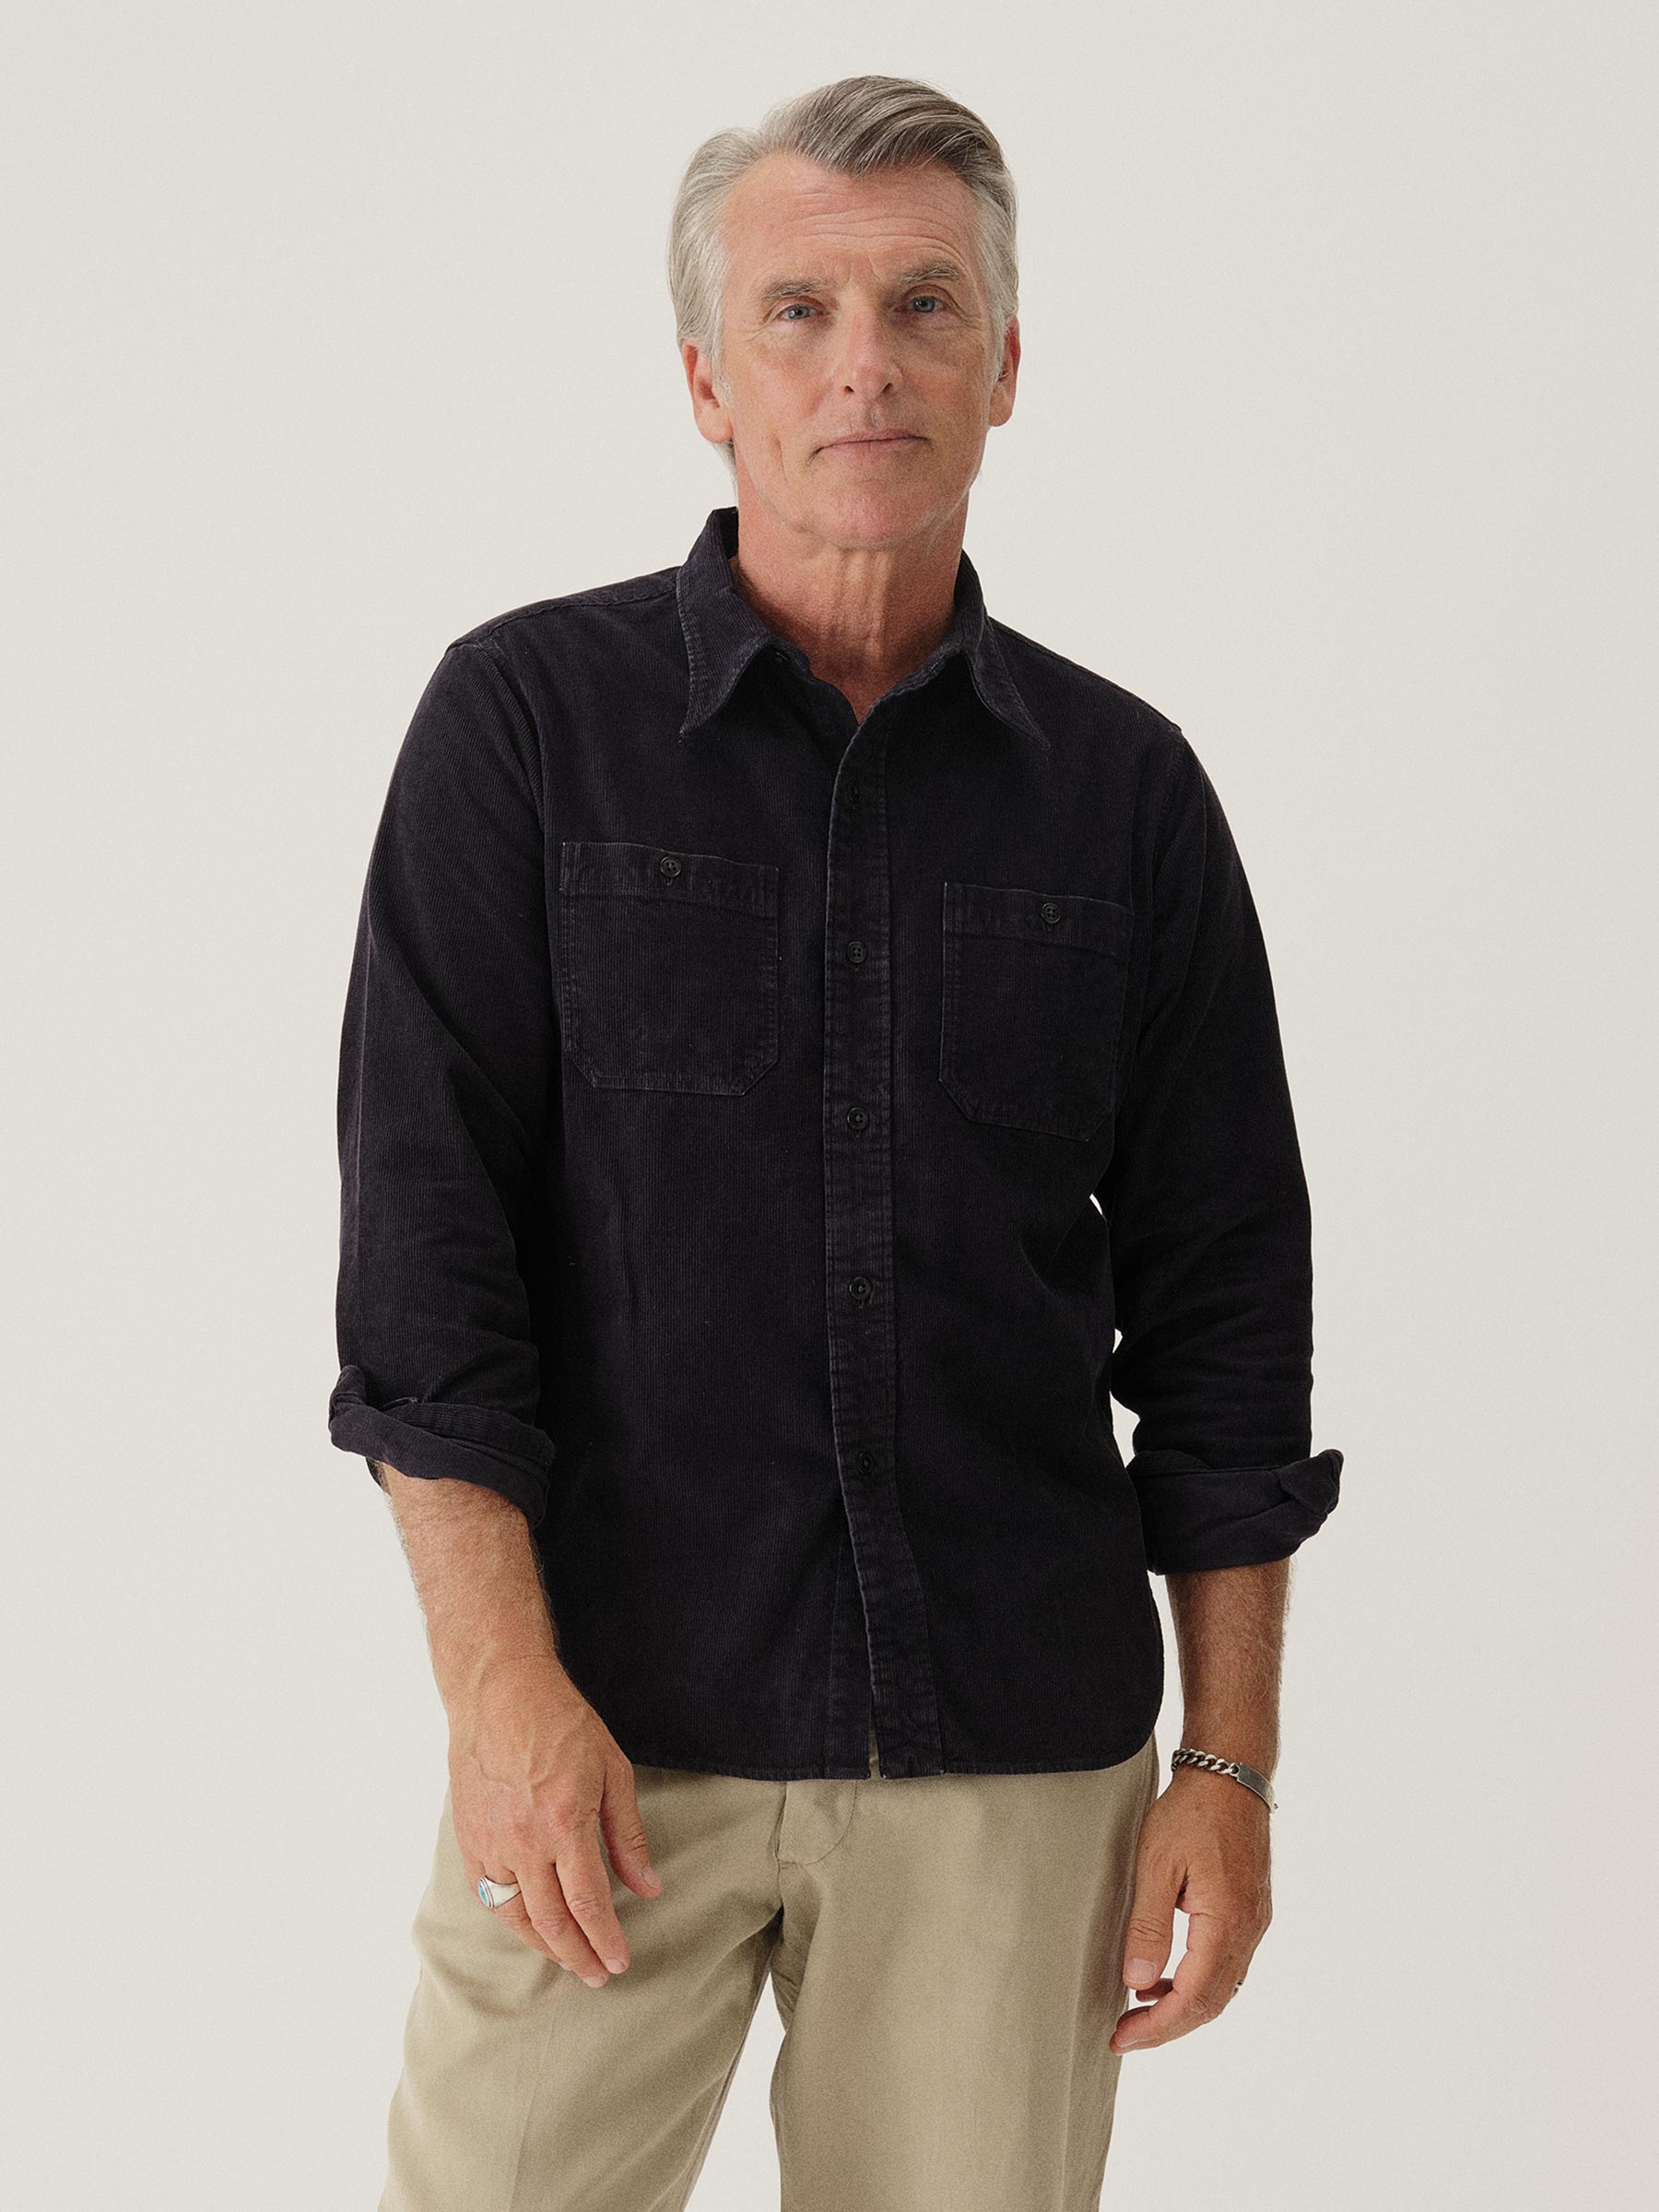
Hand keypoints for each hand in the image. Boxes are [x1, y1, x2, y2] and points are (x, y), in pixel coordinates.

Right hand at [447, 1663, 664, 1987]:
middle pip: (551, 1921)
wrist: (499, 1693)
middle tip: (599, 1975)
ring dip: (545, 1947)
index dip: (606, 1939)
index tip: (620, 1962)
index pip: (588, 1902)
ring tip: (570, 1960)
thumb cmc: (562, 1724)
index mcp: (564, 1823)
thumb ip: (628, 1835)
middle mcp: (523, 1841)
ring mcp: (491, 1843)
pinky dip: (512, 1920)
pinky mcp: (469, 1840)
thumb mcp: (612, 1770)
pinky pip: (489, 1896)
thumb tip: (648, 1887)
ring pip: (516, 1917)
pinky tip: (530, 1928)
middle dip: (579, 1955)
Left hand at [1110, 1766, 1271, 2052]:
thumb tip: (1138, 1980)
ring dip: (1182, 2006)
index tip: (1123, 2039)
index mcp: (1226, 1923)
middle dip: (1168, 2026)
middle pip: (1212, 2003)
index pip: (1194, 1997)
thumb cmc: (1192, 1812)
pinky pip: (1226, 1965)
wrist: (1231, 1774)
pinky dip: (1196, 1981)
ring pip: (1222, 1987)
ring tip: (1138, 2008)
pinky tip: (1163, 1974)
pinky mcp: (1251, 1911)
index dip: (1158, 2027)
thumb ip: (1149, 1925)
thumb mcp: (1156, 1863)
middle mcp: (1249, 1930)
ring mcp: (1255, 1922)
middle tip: (1125, 2036)